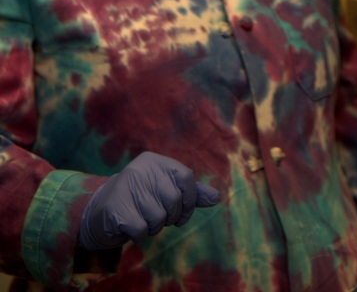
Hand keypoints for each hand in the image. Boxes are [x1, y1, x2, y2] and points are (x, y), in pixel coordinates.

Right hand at [78, 151, 219, 249]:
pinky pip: (142, 229)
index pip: (186, 177)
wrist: (100, 213)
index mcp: (155, 161)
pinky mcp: (115, 208)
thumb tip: (216, 197)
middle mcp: (140, 169)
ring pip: (158, 217)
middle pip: (174, 199)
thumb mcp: (165, 191)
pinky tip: (130, 226)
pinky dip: (139, 235)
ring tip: (142, 219)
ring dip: (154, 227)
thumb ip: (191, 193)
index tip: (182, 213)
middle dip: (170, 217)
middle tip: (158, 216)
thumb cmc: (141, 201)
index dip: (189, 200)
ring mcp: (126, 187)